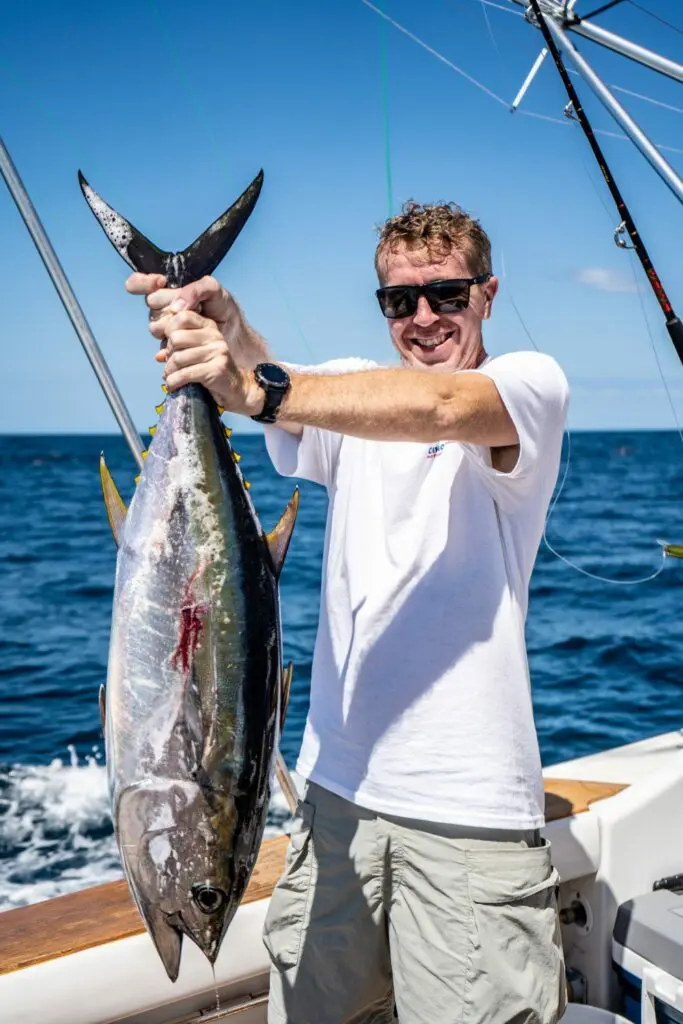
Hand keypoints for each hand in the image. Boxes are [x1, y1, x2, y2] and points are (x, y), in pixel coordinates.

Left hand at [125, 272, 265, 415]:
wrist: (235, 389)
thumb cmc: (211, 370)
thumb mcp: (195, 352)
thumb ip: (179, 348)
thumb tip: (158, 356)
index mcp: (209, 326)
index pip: (182, 316)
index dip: (169, 329)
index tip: (169, 345)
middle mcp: (214, 336)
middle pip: (176, 338)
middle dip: (169, 353)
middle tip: (171, 364)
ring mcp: (217, 352)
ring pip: (178, 358)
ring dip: (170, 371)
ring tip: (171, 376)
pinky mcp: (217, 370)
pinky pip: (185, 374)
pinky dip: (174, 382)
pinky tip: (172, 386)